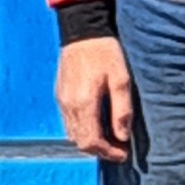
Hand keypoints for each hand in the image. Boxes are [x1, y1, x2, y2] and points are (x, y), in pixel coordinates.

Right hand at [56, 33, 135, 159]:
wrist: (82, 30)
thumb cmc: (104, 52)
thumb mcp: (121, 79)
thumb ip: (122, 110)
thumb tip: (123, 136)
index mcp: (83, 104)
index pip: (91, 142)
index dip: (108, 153)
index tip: (123, 153)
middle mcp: (69, 106)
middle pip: (80, 142)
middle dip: (100, 150)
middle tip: (119, 148)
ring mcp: (62, 101)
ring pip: (73, 134)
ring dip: (90, 141)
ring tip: (110, 138)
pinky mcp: (60, 95)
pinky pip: (68, 122)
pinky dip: (82, 130)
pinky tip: (96, 123)